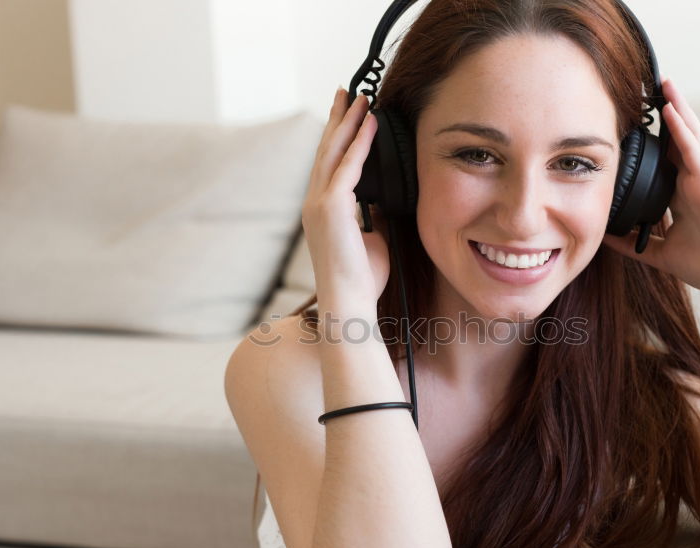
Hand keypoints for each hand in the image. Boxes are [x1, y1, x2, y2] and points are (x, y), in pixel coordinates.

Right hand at [300, 87, 390, 311]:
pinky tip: (370, 123)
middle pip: (326, 150)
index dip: (339, 138)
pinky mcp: (331, 206)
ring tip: (360, 97)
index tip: (348, 115)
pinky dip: (360, 142)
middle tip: (348, 92)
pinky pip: (348, 166)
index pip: (329, 165)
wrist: (350, 302)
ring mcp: (319, 203)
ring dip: (348, 122)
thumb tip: (384, 195)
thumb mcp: (372, 238)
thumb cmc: (361, 279)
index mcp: (321, 210)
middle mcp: (314, 202)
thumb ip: (374, 214)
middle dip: (338, 119)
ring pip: (334, 152)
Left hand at [600, 76, 699, 304]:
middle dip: (665, 116)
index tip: (627, 127)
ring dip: (676, 108)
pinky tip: (670, 109)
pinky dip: (681, 129)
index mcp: (681, 197)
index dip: (648, 144)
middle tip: (646, 91)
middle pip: (676, 141)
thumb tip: (604, 237)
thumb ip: (633, 244)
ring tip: (663, 83)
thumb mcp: (661, 254)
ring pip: (688, 136)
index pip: (662, 162)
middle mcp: (691, 182)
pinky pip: (694, 150)